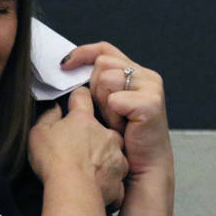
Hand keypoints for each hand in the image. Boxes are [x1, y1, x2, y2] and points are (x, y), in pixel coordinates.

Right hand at [30, 87, 127, 206]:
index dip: (78, 97)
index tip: (75, 101)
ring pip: (112, 153)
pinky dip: (107, 181)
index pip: (83, 97)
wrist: (73, 190)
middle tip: (78, 149)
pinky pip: (114, 178)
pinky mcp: (120, 177)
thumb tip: (55, 107)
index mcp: (84, 120)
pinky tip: (94, 187)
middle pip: (102, 128)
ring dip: (103, 158)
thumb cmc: (54, 159)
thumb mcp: (38, 133)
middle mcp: (106, 134)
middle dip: (93, 136)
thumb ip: (48, 116)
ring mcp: (116, 156)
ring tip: (87, 172)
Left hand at [62, 42, 172, 176]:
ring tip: (116, 120)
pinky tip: (123, 127)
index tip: (64, 65)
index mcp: (135, 72)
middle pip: (102, 64)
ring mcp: (151, 87)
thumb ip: (96, 82)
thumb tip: (67, 69)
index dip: (82, 53)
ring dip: (104, 104)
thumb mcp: (105, 103)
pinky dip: (113, 116)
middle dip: (95, 89)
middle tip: (107, 111)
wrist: (142, 165)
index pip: (104, 49)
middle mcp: (146, 75)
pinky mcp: (151, 102)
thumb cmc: (122, 136)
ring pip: (106, 79)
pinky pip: (115, 99)